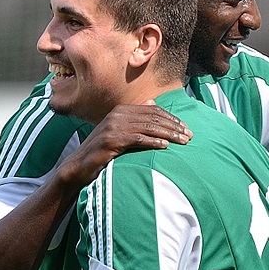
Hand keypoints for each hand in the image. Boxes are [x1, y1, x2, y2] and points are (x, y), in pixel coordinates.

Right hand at [59, 101, 191, 186]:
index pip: (152, 111)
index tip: (185, 127)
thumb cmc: (101, 152)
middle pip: (153, 118)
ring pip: (148, 127)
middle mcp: (117, 115)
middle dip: (174, 126)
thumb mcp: (118, 132)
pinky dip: (153, 142)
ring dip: (169, 134)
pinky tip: (166, 146)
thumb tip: (152, 103)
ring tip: (183, 141)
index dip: (170, 118)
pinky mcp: (112, 140)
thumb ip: (135, 118)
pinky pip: (138, 139)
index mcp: (120, 111)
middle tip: (189, 135)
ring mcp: (113, 127)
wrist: (79, 166)